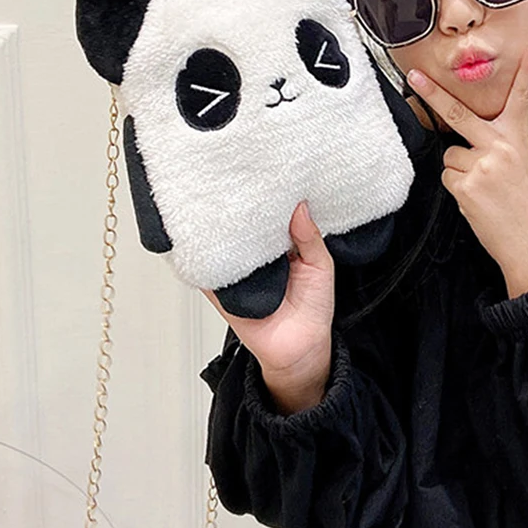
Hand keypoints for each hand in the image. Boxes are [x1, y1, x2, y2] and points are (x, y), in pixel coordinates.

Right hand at [200, 201, 334, 380]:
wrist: (300, 349)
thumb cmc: (314, 309)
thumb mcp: (321, 266)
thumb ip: (310, 237)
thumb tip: (300, 206)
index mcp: (282, 246)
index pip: (271, 216)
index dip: (269, 199)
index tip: (266, 179)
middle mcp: (258, 256)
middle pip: (245, 227)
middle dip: (242, 210)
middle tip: (238, 185)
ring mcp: (239, 271)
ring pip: (225, 245)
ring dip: (222, 231)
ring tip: (219, 207)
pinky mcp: (223, 289)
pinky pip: (209, 272)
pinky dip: (206, 259)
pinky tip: (205, 242)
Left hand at [406, 42, 527, 290]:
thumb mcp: (523, 166)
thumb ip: (499, 145)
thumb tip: (463, 139)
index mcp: (518, 139)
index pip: (522, 99)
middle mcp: (500, 147)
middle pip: (459, 114)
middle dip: (432, 94)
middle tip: (413, 76)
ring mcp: (481, 165)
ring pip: (450, 156)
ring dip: (459, 171)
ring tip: (484, 190)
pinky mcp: (466, 185)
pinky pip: (448, 177)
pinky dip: (458, 188)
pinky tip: (478, 201)